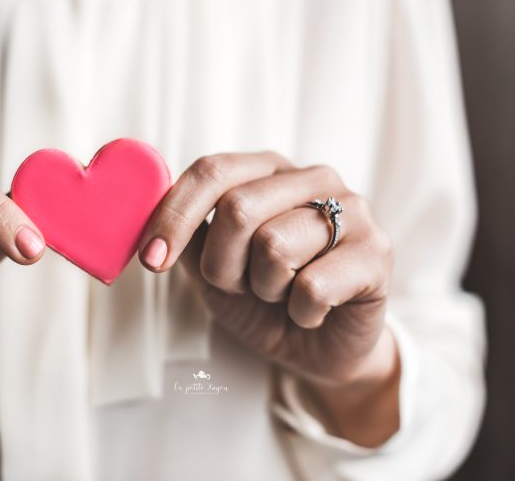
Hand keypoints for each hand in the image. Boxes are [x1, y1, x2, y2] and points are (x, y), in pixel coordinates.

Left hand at [138, 152, 398, 444]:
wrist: (320, 347)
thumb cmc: (264, 300)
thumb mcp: (212, 268)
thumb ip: (186, 236)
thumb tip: (141, 211)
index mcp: (268, 170)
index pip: (212, 171)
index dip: (174, 215)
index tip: (150, 259)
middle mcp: (312, 177)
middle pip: (238, 209)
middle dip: (222, 266)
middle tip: (241, 287)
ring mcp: (351, 209)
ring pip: (273, 246)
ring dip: (264, 290)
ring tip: (282, 294)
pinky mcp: (377, 251)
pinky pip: (312, 285)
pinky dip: (299, 312)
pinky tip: (312, 310)